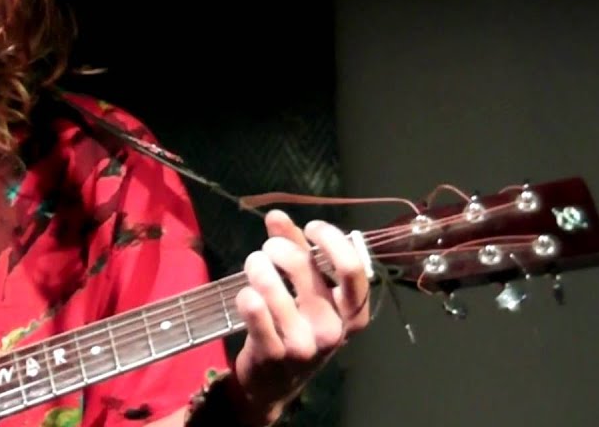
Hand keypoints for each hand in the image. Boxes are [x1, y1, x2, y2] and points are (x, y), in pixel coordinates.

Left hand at [228, 210, 370, 424]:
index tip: (310, 228)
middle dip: (278, 247)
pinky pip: (254, 308)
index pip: (352, 267)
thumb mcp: (306, 291)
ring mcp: (306, 344)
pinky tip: (246, 296)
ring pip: (272, 285)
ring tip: (254, 267)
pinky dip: (246, 295)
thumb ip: (296, 251)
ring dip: (256, 267)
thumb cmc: (295, 326)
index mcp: (353, 312)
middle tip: (267, 250)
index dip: (329, 238)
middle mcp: (335, 329)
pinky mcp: (275, 353)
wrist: (273, 382)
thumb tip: (277, 216)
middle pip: (303, 267)